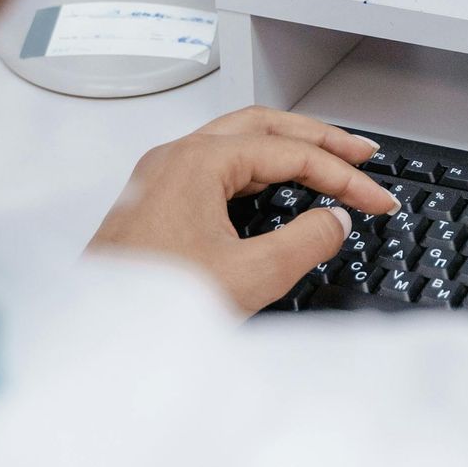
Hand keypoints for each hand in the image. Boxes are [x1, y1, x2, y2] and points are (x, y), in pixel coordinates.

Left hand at [88, 106, 397, 314]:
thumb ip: (304, 242)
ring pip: (236, 142)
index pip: (289, 152)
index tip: (375, 199)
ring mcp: (161, 179)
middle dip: (318, 138)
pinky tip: (273, 187)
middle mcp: (175, 159)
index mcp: (196, 162)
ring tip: (325, 159)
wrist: (92, 340)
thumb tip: (334, 221)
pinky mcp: (155, 203)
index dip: (342, 175)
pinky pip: (216, 167)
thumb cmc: (150, 307)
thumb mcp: (248, 277)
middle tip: (362, 154)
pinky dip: (257, 169)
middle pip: (262, 126)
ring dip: (285, 147)